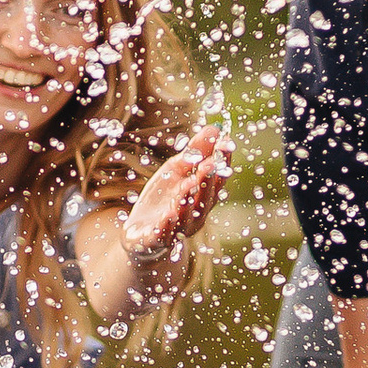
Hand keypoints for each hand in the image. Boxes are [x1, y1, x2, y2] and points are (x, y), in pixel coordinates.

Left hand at [122, 127, 230, 271]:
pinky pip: (163, 235)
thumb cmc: (163, 199)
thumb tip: (214, 128)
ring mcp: (177, 229)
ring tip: (187, 187)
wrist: (141, 234)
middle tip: (208, 165)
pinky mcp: (156, 240)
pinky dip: (167, 226)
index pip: (217, 179)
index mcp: (202, 197)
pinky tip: (168, 215)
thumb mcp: (176, 171)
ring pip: (186, 218)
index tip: (226, 143)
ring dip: (188, 202)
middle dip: (207, 182)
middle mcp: (195, 215)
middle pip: (205, 199)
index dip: (222, 162)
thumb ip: (194, 153)